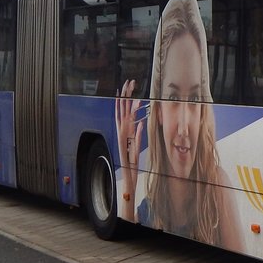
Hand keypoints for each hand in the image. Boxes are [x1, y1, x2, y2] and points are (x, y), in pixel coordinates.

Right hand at [116, 79, 144, 219]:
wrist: (128, 180)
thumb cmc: (132, 164)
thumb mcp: (136, 145)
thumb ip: (138, 133)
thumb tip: (142, 122)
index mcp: (123, 132)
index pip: (123, 111)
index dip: (125, 98)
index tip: (129, 86)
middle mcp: (121, 133)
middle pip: (122, 110)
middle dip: (125, 95)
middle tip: (130, 81)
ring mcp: (123, 138)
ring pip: (124, 116)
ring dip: (128, 102)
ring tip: (132, 89)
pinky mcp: (126, 144)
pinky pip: (130, 130)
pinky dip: (133, 120)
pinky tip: (138, 110)